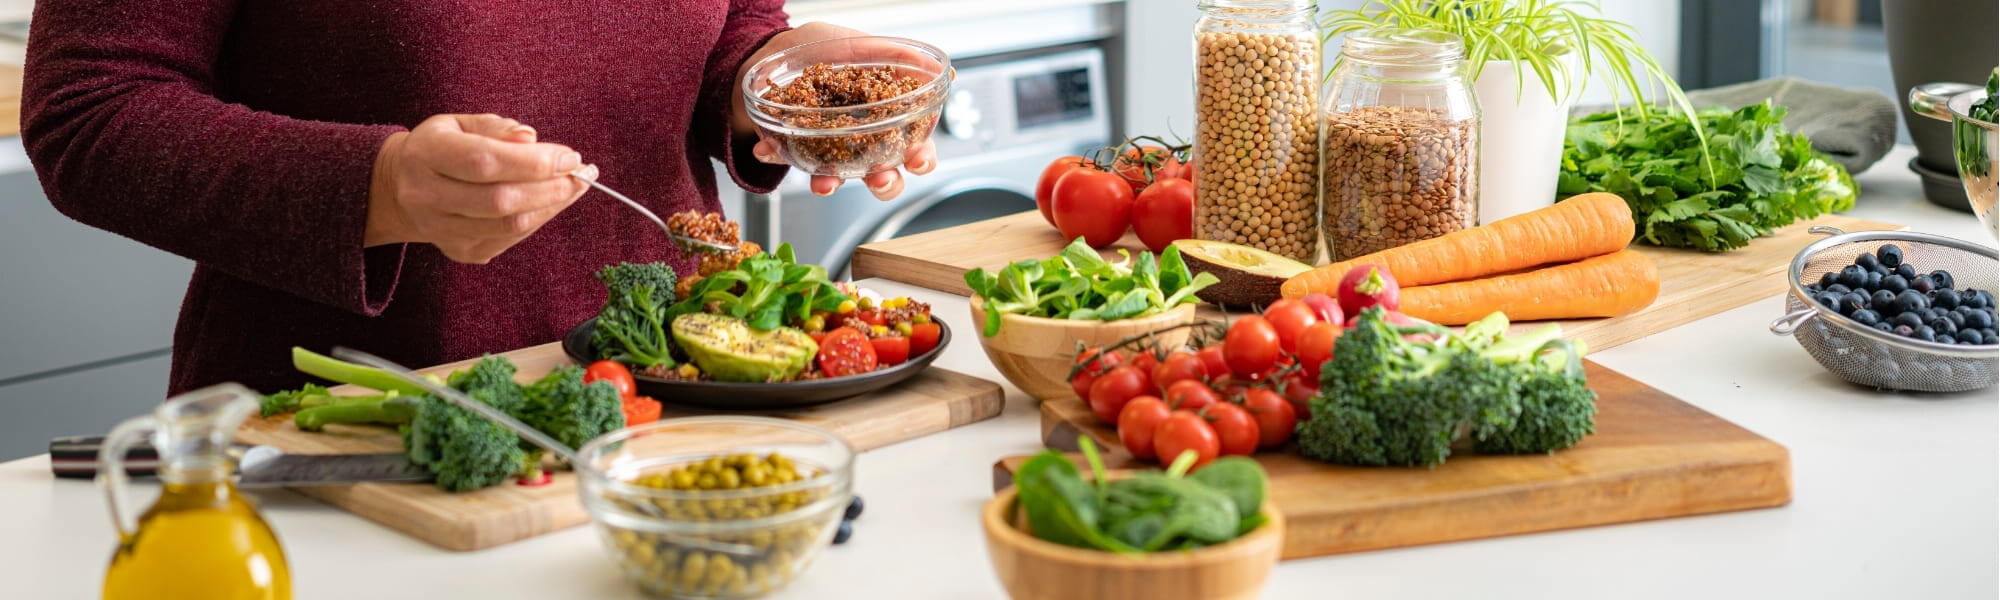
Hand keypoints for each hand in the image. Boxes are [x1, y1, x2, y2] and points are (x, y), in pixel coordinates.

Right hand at [366, 114, 593, 263]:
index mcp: (425, 155)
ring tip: (575, 187)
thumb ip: (496, 128)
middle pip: (500, 200)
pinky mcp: (459, 251)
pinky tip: (553, 202)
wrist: (398, 188)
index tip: (570, 156)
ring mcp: (441, 230)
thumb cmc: (439, 148)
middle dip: (551, 188)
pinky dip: (538, 220)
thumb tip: (531, 139)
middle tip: (582, 174)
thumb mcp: (459, 124)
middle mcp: (426, 196)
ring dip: (551, 206)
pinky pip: (509, 240)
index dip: (533, 162)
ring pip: (509, 226)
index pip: (485, 162)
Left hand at [734, 23, 938, 200]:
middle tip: (879, 178)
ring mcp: (829, 149)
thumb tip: (930, 65)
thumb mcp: (859, 44)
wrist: (775, 48)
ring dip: (833, 184)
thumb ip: (893, 55)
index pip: (915, 146)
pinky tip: (766, 150)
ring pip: (840, 180)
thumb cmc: (822, 48)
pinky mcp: (795, 149)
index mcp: (885, 118)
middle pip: (885, 175)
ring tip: (824, 182)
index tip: (918, 158)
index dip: (923, 158)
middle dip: (886, 183)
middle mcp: (861, 140)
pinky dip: (777, 157)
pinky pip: (788, 161)